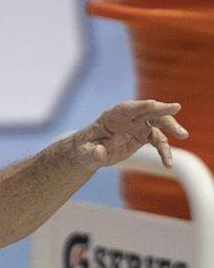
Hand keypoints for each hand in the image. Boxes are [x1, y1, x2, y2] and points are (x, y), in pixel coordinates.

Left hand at [73, 99, 187, 170]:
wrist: (90, 153)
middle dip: (161, 109)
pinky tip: (169, 164)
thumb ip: (92, 153)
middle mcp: (129, 118)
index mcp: (112, 116)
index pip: (128, 108)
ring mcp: (138, 125)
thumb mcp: (84, 154)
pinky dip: (164, 151)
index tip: (153, 104)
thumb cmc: (85, 150)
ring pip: (158, 123)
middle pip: (147, 110)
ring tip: (183, 135)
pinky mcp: (143, 136)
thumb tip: (99, 153)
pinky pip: (158, 141)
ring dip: (171, 128)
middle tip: (176, 107)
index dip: (140, 105)